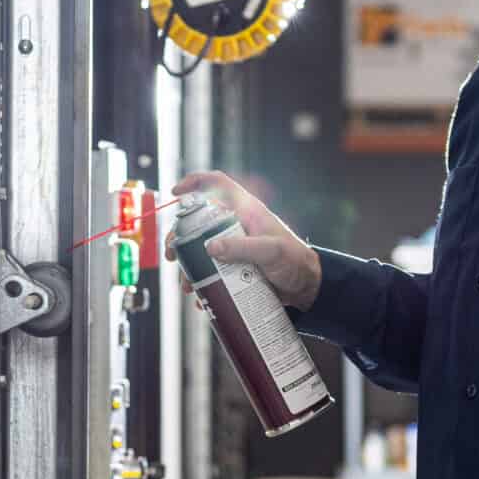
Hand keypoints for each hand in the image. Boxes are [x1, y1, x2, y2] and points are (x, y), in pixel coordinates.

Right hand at [169, 171, 322, 309]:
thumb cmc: (295, 260)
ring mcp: (233, 245)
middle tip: (172, 255)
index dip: (195, 181)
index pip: (218, 184)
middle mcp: (235, 224)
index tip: (176, 191)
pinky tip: (201, 297)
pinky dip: (202, 283)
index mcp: (246, 210)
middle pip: (199, 221)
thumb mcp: (270, 252)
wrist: (306, 286)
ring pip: (201, 249)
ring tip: (186, 284)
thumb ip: (242, 248)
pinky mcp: (234, 266)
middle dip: (180, 237)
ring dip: (188, 266)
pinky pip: (211, 271)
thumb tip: (210, 247)